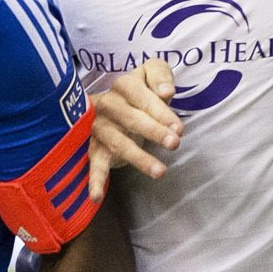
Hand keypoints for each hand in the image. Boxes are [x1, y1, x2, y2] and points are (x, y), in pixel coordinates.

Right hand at [85, 57, 181, 202]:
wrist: (110, 106)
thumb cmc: (139, 92)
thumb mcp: (151, 74)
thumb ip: (160, 75)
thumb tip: (166, 92)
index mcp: (123, 85)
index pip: (141, 96)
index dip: (160, 111)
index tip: (178, 128)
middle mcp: (108, 105)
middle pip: (131, 118)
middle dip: (153, 131)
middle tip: (174, 144)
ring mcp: (99, 128)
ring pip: (119, 143)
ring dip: (139, 158)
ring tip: (160, 171)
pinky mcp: (94, 148)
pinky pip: (94, 164)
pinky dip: (94, 181)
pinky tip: (96, 196)